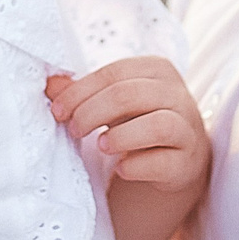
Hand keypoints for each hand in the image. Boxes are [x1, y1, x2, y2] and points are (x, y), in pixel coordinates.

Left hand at [45, 57, 210, 195]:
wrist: (174, 159)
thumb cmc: (137, 122)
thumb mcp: (111, 102)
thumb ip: (82, 92)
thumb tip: (50, 84)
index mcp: (156, 70)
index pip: (114, 73)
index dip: (80, 91)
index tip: (58, 111)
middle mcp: (178, 94)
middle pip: (130, 95)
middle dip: (93, 112)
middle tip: (73, 129)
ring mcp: (188, 129)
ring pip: (158, 125)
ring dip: (121, 135)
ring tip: (99, 145)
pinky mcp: (188, 162)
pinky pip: (164, 162)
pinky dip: (137, 166)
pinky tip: (120, 169)